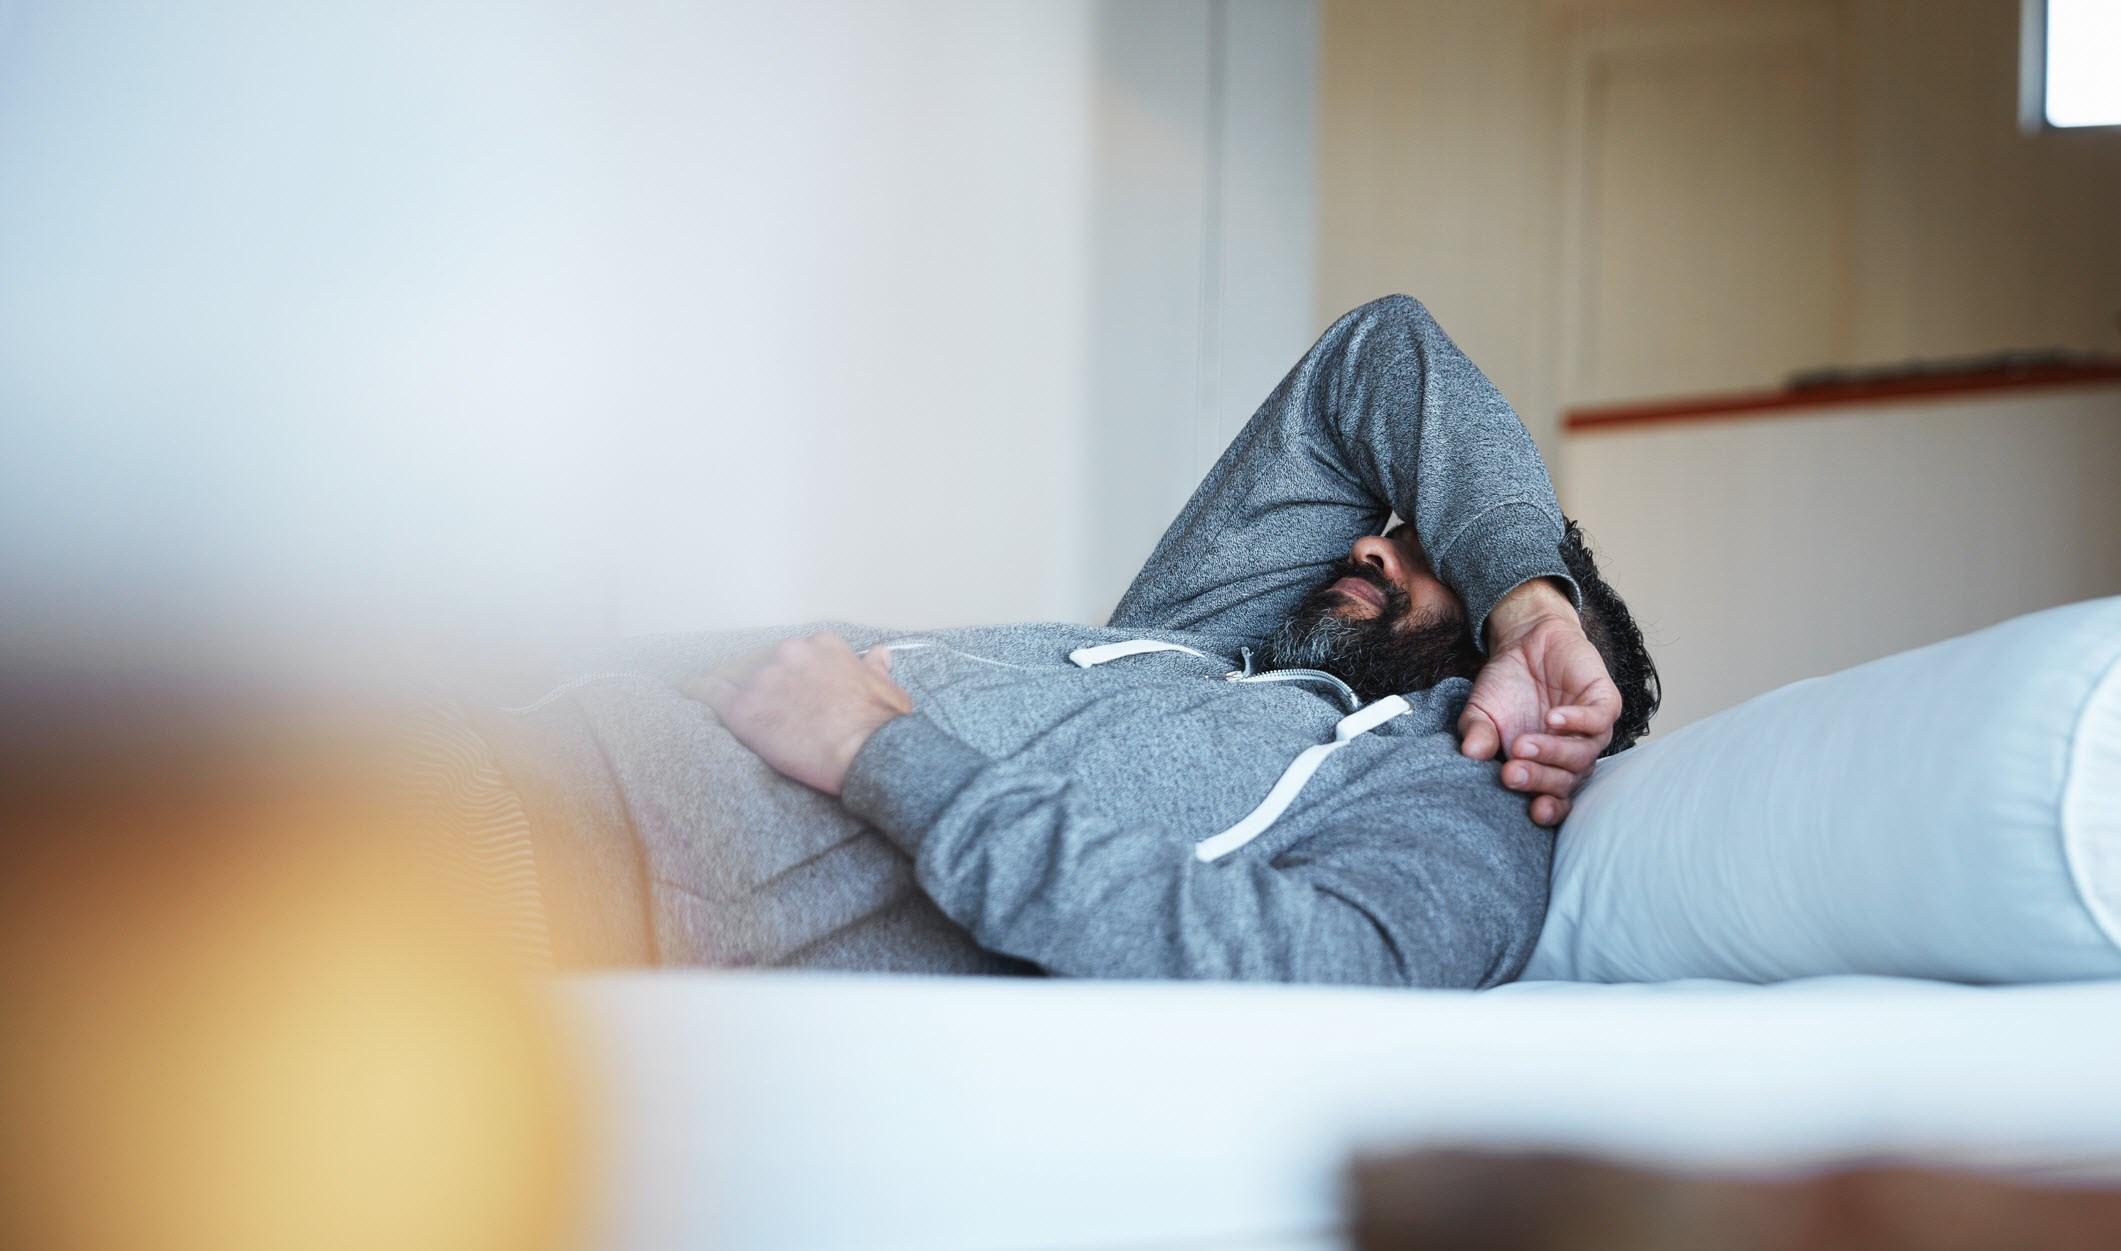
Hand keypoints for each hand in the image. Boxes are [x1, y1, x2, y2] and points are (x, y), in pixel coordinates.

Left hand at [682, 632, 911, 795]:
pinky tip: (688, 690)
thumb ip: (876, 668)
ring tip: (717, 689)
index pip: (796, 651)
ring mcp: (765, 678)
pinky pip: (711, 692)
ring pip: (734, 672)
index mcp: (823, 647)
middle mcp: (791, 653)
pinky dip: (697, 689)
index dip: (789, 667)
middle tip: (758, 695)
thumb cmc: (881, 726)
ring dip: (727, 680)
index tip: (787, 680)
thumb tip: (878, 656)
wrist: (867, 752)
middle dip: (758, 675)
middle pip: (762, 659)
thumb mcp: (888, 690)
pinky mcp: (745, 708)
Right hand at [1457, 579, 1620, 826]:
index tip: (1532, 811)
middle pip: (1566, 781)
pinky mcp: (1604, 703)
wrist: (1527, 641)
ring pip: (1583, 754)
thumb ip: (1477, 734)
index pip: (1555, 800)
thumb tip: (1470, 754)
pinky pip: (1598, 720)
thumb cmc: (1505, 685)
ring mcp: (1590, 731)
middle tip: (1511, 774)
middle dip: (1539, 780)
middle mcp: (1571, 756)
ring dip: (1552, 753)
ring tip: (1522, 744)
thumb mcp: (1481, 711)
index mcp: (1545, 768)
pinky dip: (1577, 722)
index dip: (1548, 810)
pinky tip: (1552, 718)